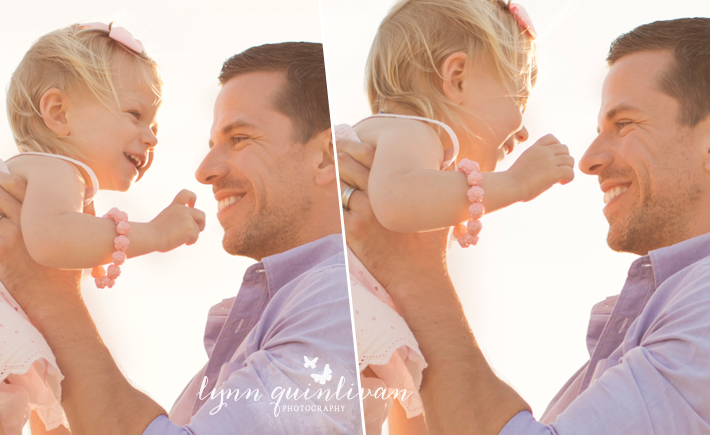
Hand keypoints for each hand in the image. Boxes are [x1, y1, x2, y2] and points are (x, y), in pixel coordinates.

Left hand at [0, 172, 79, 312]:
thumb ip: (87, 211)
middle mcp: (27, 220)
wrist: (56, 300)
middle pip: (0, 191)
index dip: (7, 176)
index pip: (19, 183)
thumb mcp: (82, 237)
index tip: (3, 174)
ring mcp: (11, 235)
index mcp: (46, 214)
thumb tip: (88, 189)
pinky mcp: (0, 250)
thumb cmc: (70, 271)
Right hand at [149, 189, 205, 251]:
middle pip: (201, 215)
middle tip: (196, 230)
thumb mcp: (166, 219)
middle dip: (201, 224)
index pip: (186, 194)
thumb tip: (189, 229)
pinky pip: (195, 237)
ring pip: (197, 229)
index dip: (192, 199)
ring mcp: (187, 219)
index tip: (191, 205)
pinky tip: (183, 243)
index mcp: (175, 206)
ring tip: (180, 239)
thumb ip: (178, 219)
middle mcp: (183, 210)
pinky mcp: (190, 228)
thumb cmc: (154, 233)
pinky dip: (191, 241)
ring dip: (192, 235)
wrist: (150, 236)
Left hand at [337, 139, 448, 290]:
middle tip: (333, 152)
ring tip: (331, 175)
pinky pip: (336, 208)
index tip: (348, 141)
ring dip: (335, 179)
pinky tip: (336, 202)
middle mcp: (380, 193)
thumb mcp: (439, 208)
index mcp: (399, 183)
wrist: (419, 276)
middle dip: (339, 157)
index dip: (355, 145)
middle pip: (348, 164)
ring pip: (339, 184)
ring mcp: (365, 211)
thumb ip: (441, 177)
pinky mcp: (353, 230)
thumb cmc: (432, 244)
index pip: (369, 153)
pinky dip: (335, 203)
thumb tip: (450, 156)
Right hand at [507, 134, 574, 201]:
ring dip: (567, 169)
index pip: (552, 138)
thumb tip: (550, 167)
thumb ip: (537, 159)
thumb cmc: (513, 179)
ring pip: (570, 160)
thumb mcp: (524, 161)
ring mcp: (549, 161)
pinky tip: (561, 183)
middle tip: (557, 170)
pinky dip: (569, 178)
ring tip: (560, 178)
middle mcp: (543, 151)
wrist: (509, 186)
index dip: (556, 147)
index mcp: (535, 148)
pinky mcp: (553, 172)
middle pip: (565, 148)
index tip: (552, 159)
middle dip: (564, 159)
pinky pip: (570, 172)